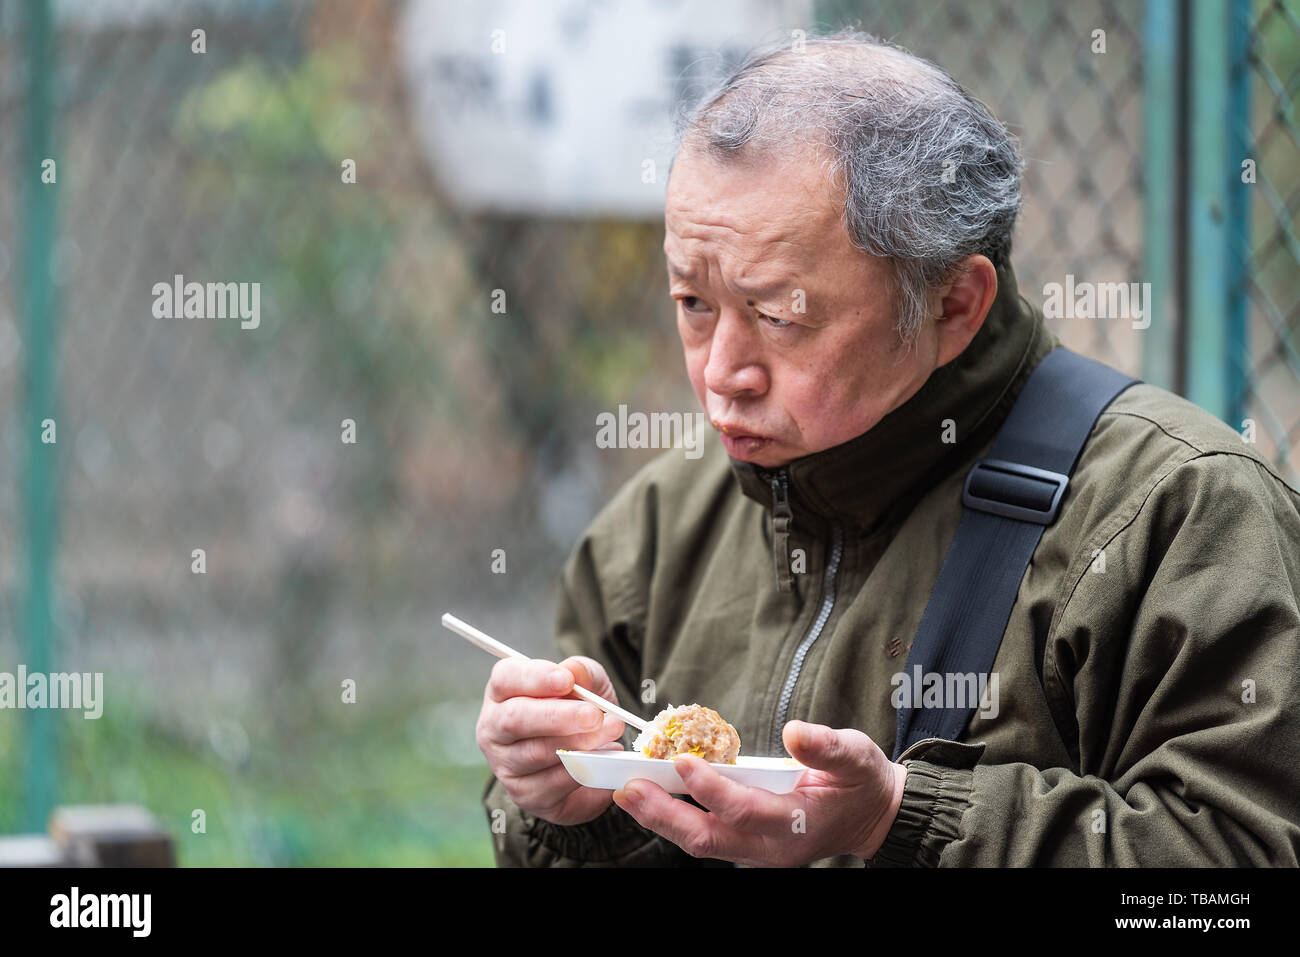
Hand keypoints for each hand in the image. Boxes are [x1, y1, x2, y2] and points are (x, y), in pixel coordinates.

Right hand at [477, 655, 626, 825]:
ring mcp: (504, 764)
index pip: (506, 678)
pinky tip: (603, 759)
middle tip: (594, 715)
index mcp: (503, 691)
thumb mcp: (588, 683)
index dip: (535, 678)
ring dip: (578, 744)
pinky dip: (582, 771)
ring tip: (610, 734)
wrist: (588, 755)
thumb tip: (573, 672)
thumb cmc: (579, 709)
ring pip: (536, 754)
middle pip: (514, 720)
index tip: (567, 680)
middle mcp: (494, 728)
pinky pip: (552, 784)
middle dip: (558, 717)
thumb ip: (582, 672)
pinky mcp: (524, 794)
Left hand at [611, 719, 905, 865]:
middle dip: (666, 814)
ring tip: (627, 794)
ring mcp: (756, 851)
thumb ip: (827, 747)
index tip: (682, 762)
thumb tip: (795, 732)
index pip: (745, 810)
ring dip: (661, 819)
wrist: (870, 816)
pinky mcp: (746, 845)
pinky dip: (673, 819)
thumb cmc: (860, 783)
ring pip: (701, 842)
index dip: (712, 789)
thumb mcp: (857, 756)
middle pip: (709, 837)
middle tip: (630, 789)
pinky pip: (704, 836)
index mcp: (796, 823)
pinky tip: (650, 798)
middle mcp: (770, 847)